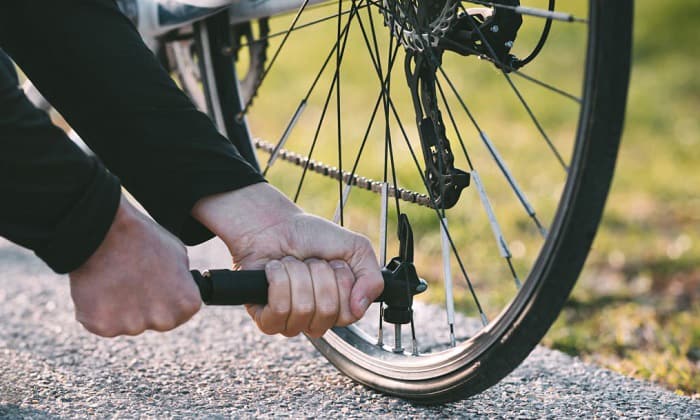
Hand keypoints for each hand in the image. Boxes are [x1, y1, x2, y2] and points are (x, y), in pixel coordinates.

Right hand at [70, 196, 200, 336]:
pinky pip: (102, 323)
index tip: (156, 283)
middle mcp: (164, 320)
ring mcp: (133, 326)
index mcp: (186, 304)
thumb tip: (180, 289)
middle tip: (132, 279)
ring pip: (127, 323)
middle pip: (155, 321)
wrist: (103, 231)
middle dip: (146, 306)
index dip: (168, 297)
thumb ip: (182, 281)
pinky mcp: (103, 326)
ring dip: (120, 308)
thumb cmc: (142, 238)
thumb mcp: (178, 255)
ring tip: (114, 278)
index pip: (182, 313)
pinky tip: (99, 287)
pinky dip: (98, 310)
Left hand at [192, 183, 382, 337]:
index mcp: (339, 307)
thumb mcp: (355, 248)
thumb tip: (360, 307)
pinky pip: (279, 309)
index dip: (342, 282)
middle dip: (319, 275)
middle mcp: (316, 319)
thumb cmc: (312, 236)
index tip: (334, 264)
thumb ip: (372, 278)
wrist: (274, 225)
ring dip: (298, 274)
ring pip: (303, 309)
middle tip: (311, 262)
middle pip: (326, 312)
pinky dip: (279, 280)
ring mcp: (290, 322)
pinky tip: (275, 270)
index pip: (349, 313)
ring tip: (293, 263)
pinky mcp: (265, 318)